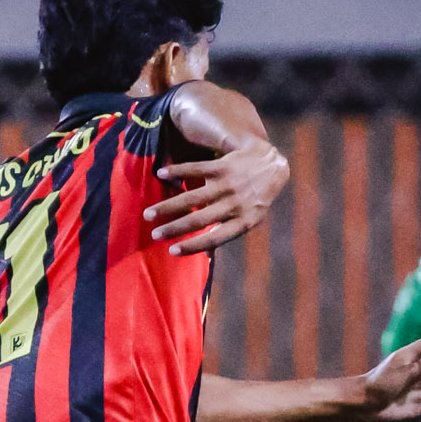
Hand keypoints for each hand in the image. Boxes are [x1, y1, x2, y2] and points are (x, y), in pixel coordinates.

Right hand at [143, 136, 288, 254]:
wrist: (272, 165)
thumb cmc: (256, 199)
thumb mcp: (249, 219)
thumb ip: (227, 232)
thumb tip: (208, 256)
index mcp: (243, 222)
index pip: (215, 238)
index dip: (193, 246)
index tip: (171, 251)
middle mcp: (235, 204)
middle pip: (199, 219)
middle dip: (174, 228)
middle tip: (154, 235)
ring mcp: (228, 184)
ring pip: (193, 197)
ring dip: (168, 206)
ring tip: (149, 214)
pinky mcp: (223, 166)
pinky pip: (196, 169)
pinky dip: (177, 171)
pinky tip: (160, 174)